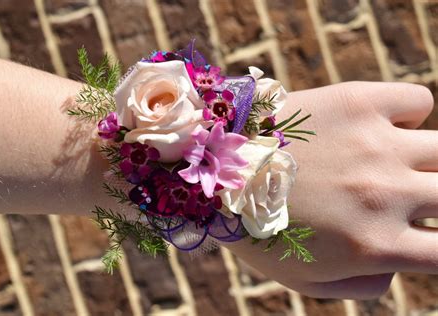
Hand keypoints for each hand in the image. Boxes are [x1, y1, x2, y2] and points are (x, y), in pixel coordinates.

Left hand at [225, 81, 436, 298]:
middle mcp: (385, 195)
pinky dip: (407, 113)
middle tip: (408, 193)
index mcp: (375, 245)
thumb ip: (363, 283)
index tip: (427, 234)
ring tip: (391, 160)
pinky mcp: (358, 102)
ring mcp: (376, 145)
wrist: (215, 167)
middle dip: (437, 200)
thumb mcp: (306, 279)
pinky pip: (416, 100)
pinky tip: (378, 126)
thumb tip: (395, 266)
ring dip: (427, 161)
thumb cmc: (258, 227)